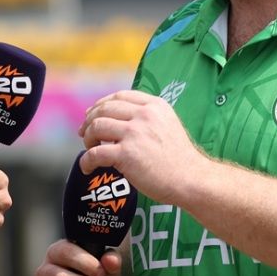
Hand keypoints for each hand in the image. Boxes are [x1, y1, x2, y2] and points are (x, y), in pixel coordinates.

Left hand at [78, 89, 205, 204]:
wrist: (191, 179)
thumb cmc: (179, 157)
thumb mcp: (168, 124)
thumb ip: (147, 117)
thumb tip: (118, 119)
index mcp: (154, 106)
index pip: (119, 96)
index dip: (101, 104)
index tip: (92, 114)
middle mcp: (144, 115)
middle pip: (104, 109)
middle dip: (90, 120)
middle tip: (84, 132)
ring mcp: (134, 133)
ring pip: (96, 126)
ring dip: (88, 138)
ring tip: (90, 148)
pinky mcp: (126, 154)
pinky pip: (95, 153)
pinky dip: (86, 161)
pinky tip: (87, 167)